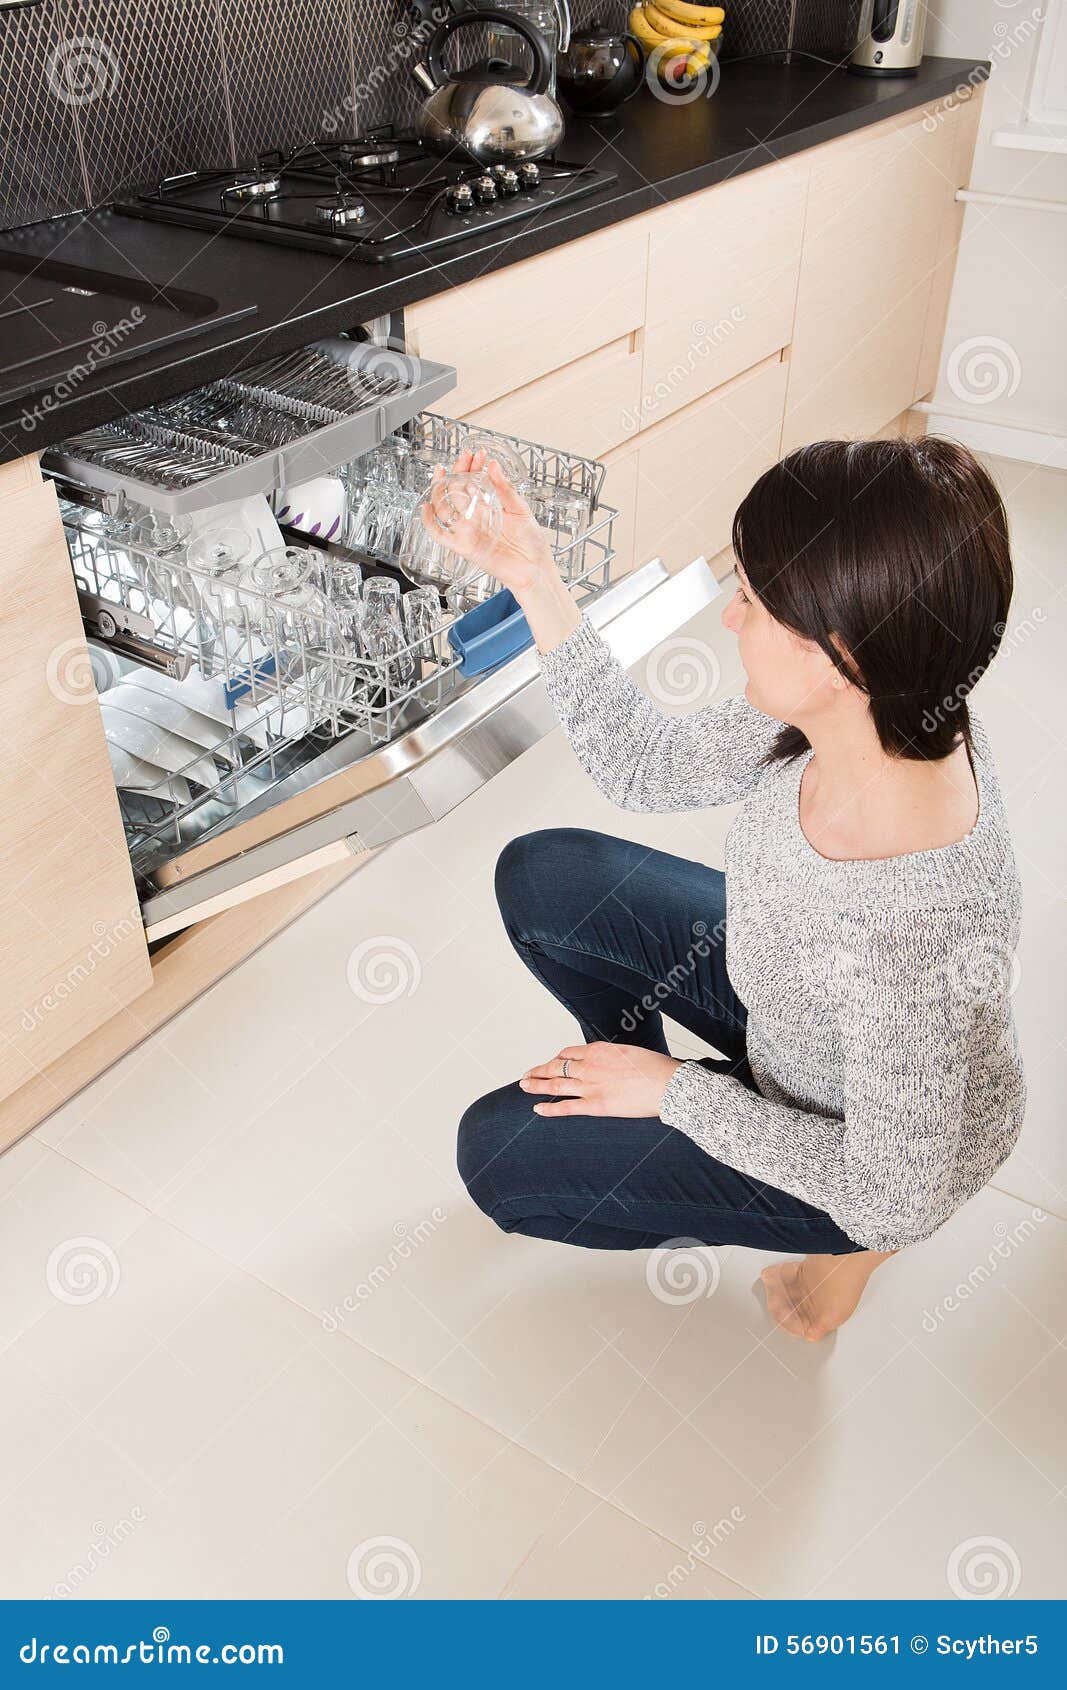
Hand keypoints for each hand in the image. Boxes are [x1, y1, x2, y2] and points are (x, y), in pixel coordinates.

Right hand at [422, 449, 556, 596]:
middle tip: (465, 455)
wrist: (535, 567)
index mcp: (488, 508)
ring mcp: (468, 531)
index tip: (478, 454)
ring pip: (445, 508)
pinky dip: (430, 523)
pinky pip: (441, 535)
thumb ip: (506, 489)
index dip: (473, 467)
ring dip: (442, 488)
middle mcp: (475, 518)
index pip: (473, 482)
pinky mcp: (464, 546)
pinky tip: (427, 507)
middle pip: (457, 490)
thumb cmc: (531, 542)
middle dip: (459, 470)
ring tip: (443, 470)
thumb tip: (493, 466)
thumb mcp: (521, 508)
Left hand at [519, 1042, 681, 1118]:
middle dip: (539, 1070)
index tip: (551, 1063)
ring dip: (536, 1085)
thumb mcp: (631, 1052)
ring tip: (524, 1086)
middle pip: (556, 1067)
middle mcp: (590, 1065)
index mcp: (599, 1050)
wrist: (669, 1084)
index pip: (568, 1052)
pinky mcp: (596, 1105)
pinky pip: (566, 1107)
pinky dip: (549, 1109)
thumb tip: (612, 1063)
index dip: (556, 1059)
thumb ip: (615, 1057)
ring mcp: (591, 1085)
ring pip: (555, 1085)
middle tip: (527, 1074)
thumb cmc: (657, 1069)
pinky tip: (537, 1109)